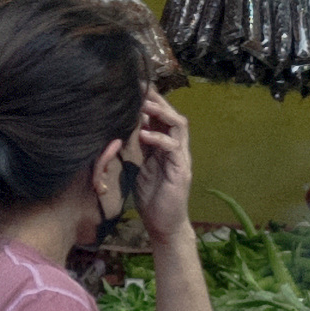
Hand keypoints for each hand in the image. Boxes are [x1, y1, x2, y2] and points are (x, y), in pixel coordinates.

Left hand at [132, 89, 193, 241]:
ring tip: (144, 105)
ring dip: (161, 113)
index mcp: (165, 147)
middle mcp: (176, 148)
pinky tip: (144, 134)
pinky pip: (173, 148)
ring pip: (178, 126)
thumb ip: (138, 149)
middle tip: (140, 87)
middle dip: (157, 100)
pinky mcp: (182, 170)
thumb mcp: (140, 167)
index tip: (134, 87)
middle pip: (172, 115)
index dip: (150, 101)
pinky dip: (159, 139)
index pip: (161, 118)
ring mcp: (181, 158)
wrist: (164, 224)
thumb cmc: (151, 198)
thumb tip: (128, 128)